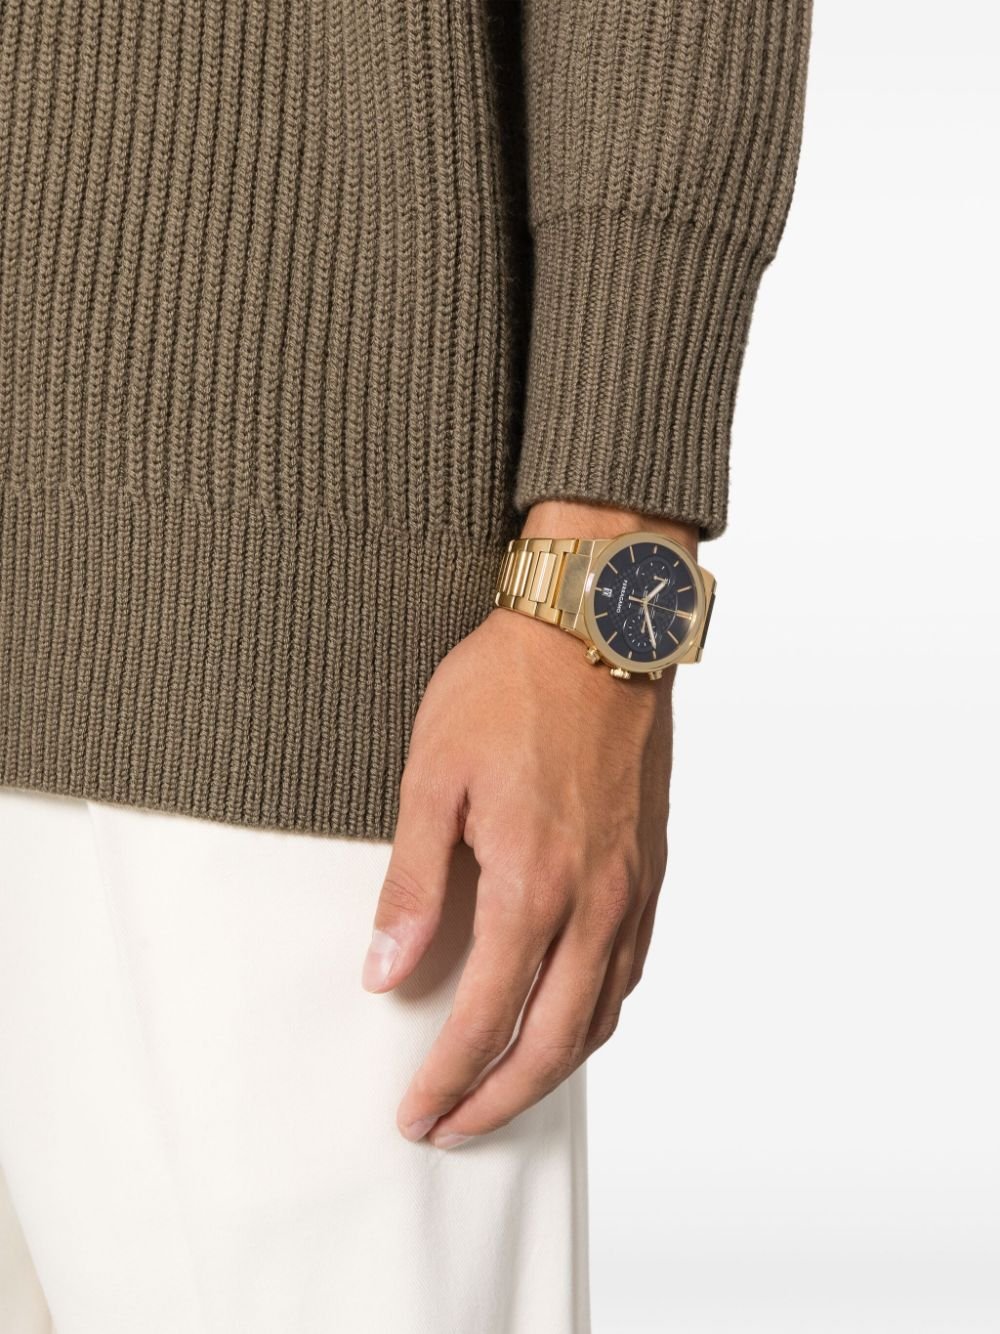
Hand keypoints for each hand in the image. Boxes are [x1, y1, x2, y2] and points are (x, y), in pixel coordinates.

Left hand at [362, 500, 696, 1148]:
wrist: (596, 628)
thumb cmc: (508, 690)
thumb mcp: (432, 778)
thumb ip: (413, 886)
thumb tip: (386, 974)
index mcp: (533, 884)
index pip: (486, 1018)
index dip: (447, 1078)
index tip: (414, 1114)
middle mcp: (595, 902)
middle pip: (551, 1042)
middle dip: (497, 1100)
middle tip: (451, 1128)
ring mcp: (633, 889)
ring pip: (599, 1016)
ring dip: (550, 1070)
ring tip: (502, 1091)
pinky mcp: (652, 869)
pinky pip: (630, 971)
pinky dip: (594, 1018)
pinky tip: (567, 1019)